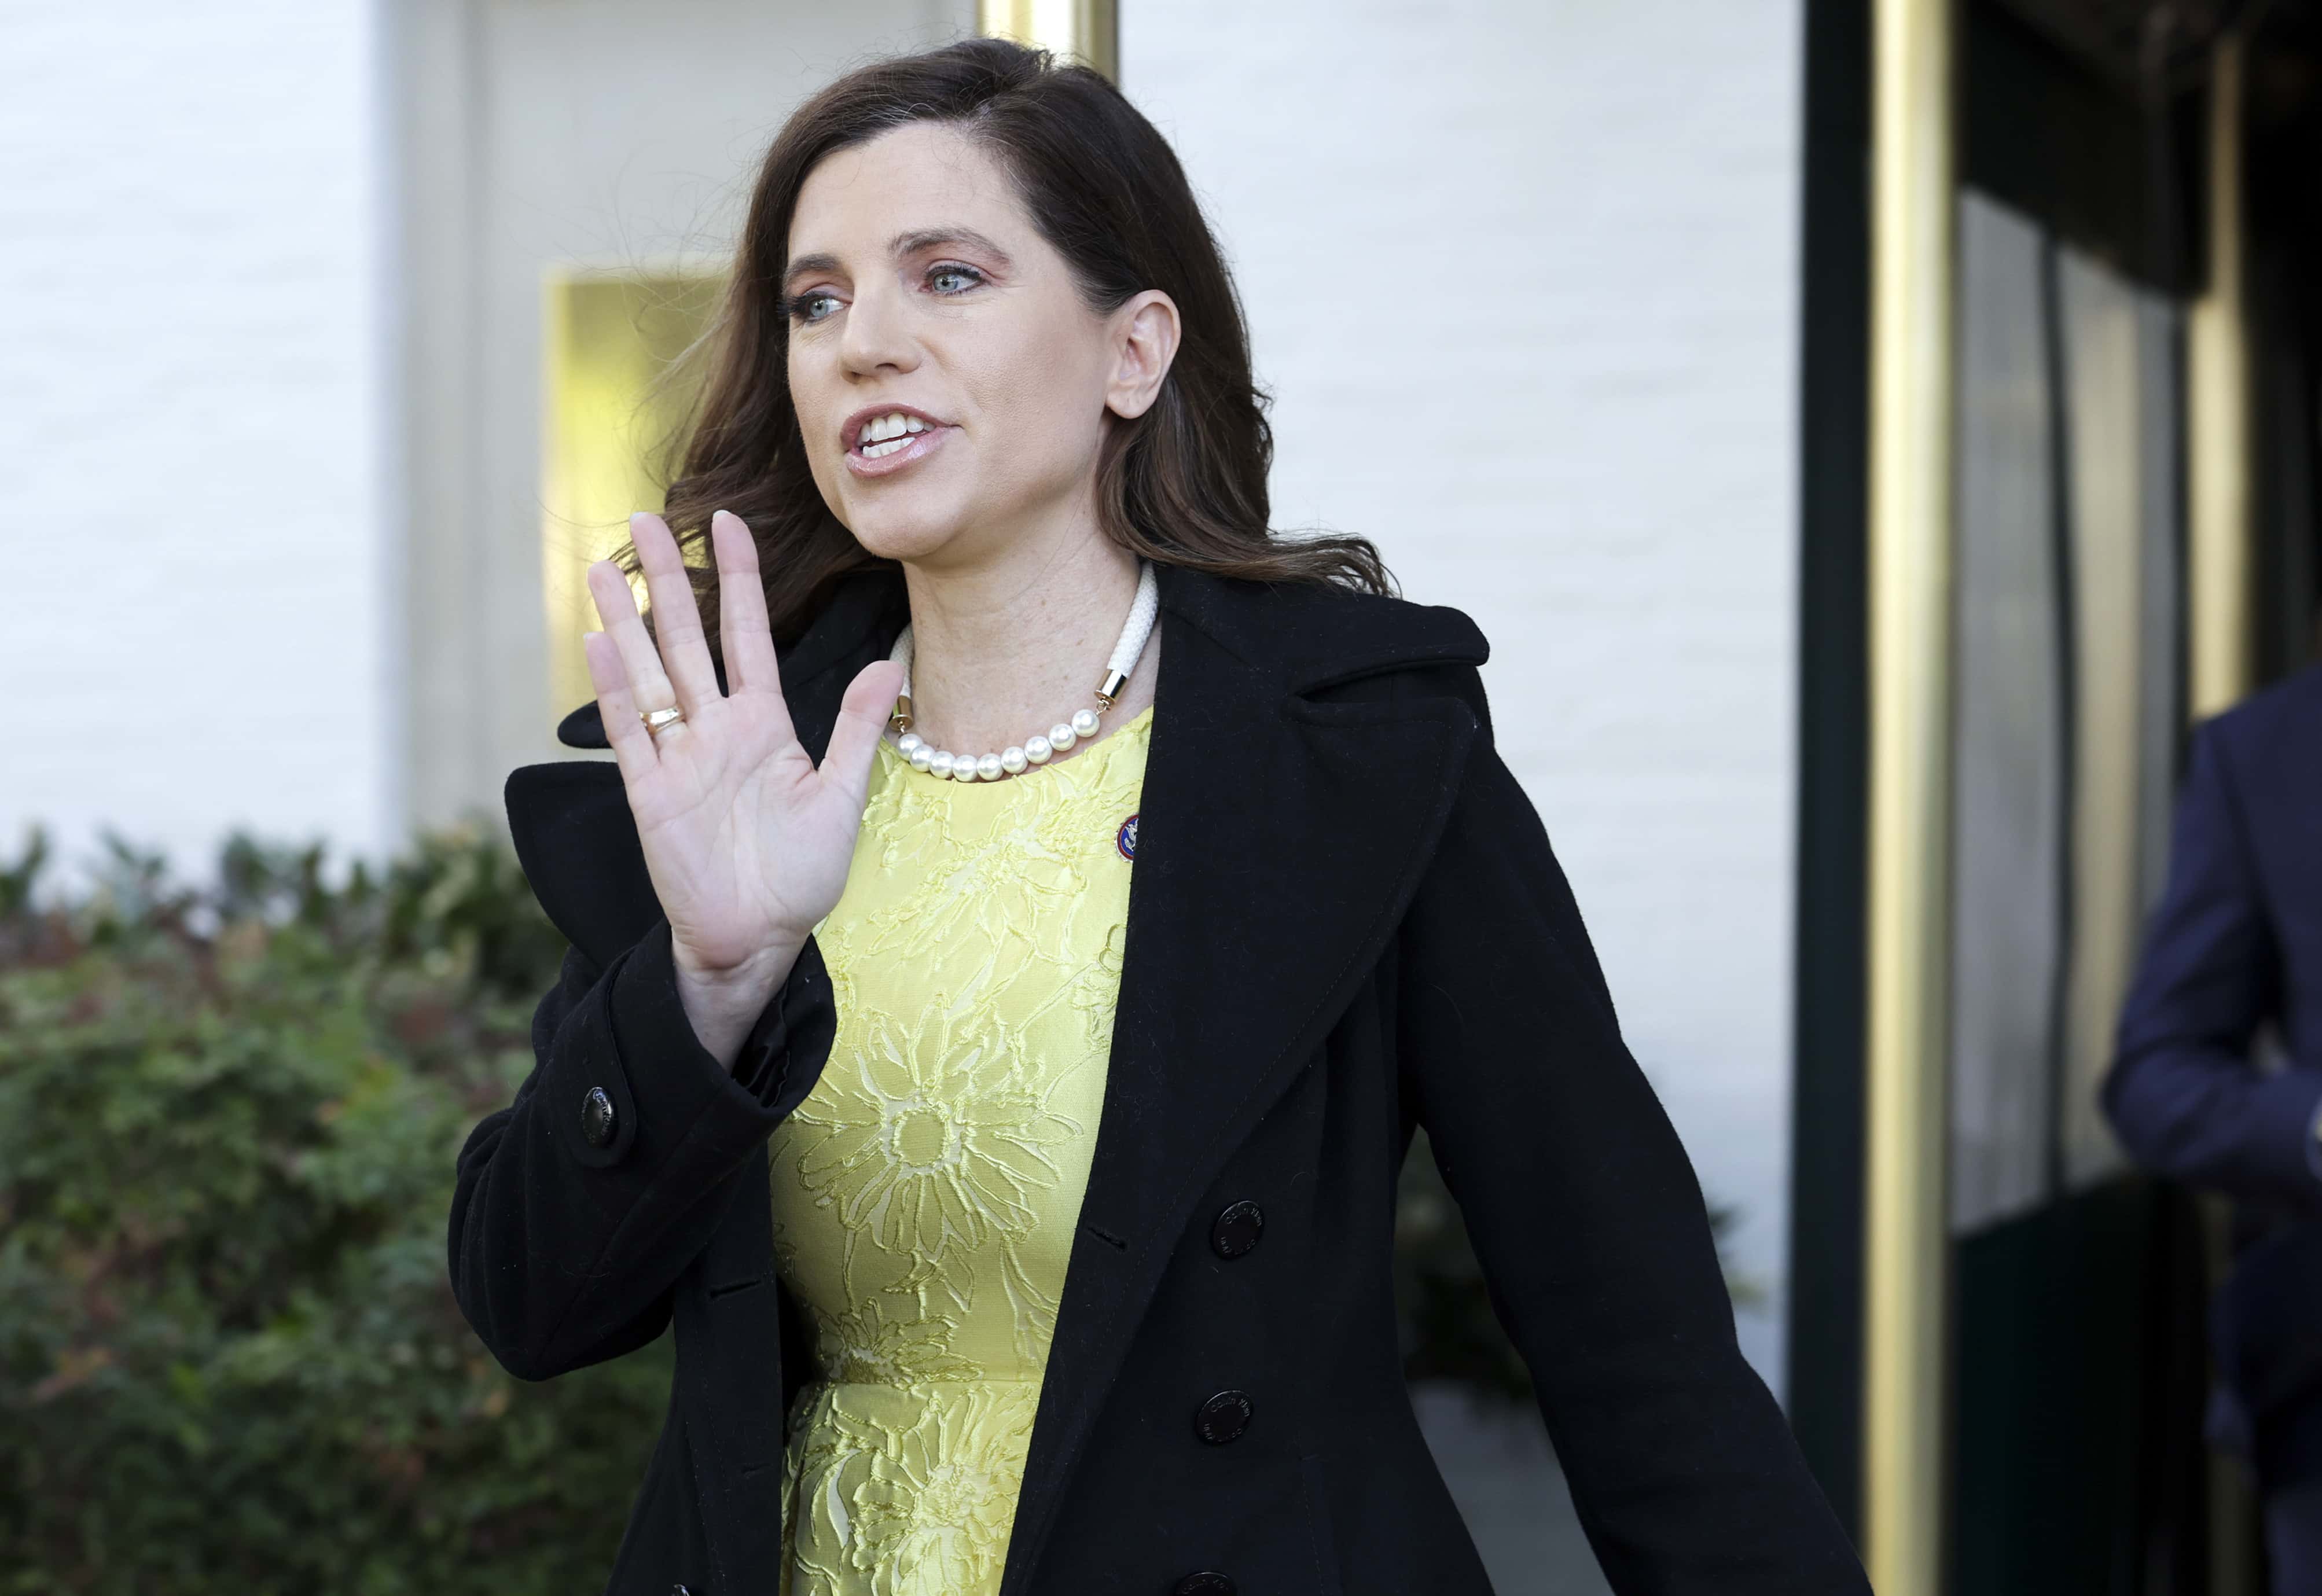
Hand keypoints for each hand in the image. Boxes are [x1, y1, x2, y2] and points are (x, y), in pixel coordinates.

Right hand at [582, 509, 901, 1067]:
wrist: (759, 937)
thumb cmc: (800, 874)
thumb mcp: (841, 795)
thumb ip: (855, 727)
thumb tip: (888, 662)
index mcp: (762, 725)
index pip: (746, 635)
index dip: (737, 579)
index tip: (728, 522)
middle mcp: (715, 731)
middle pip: (686, 639)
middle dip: (668, 579)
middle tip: (644, 517)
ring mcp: (679, 758)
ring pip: (648, 674)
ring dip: (626, 621)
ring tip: (606, 566)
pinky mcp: (651, 795)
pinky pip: (631, 733)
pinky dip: (614, 690)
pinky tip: (598, 644)